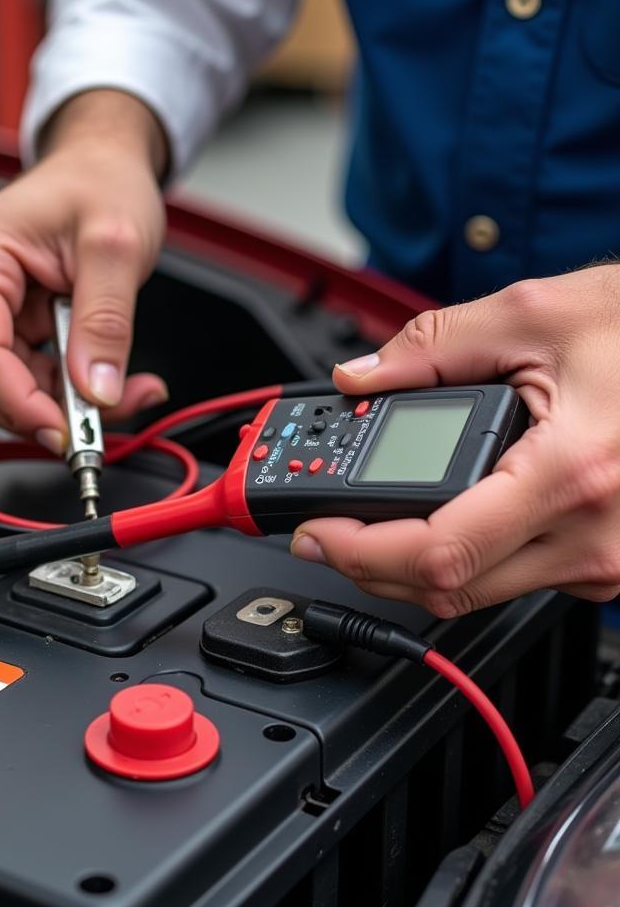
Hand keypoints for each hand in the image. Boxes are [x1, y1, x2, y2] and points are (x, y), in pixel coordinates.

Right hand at [0, 90, 169, 453]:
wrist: (100, 167)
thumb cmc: (100, 184)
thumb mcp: (117, 246)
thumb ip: (106, 321)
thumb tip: (96, 390)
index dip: (21, 406)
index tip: (69, 434)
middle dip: (45, 411)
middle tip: (108, 415)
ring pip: (2, 390)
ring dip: (59, 406)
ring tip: (121, 387)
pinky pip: (20, 380)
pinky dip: (62, 393)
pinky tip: (100, 378)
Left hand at [290, 265, 619, 615]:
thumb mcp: (533, 314)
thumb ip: (432, 345)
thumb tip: (361, 376)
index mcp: (570, 473)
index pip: (439, 552)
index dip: (360, 552)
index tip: (316, 532)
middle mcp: (592, 535)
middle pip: (447, 588)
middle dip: (367, 564)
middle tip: (325, 531)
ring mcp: (604, 559)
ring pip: (477, 592)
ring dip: (409, 567)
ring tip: (366, 524)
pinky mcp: (605, 561)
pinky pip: (513, 579)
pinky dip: (459, 559)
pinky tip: (433, 522)